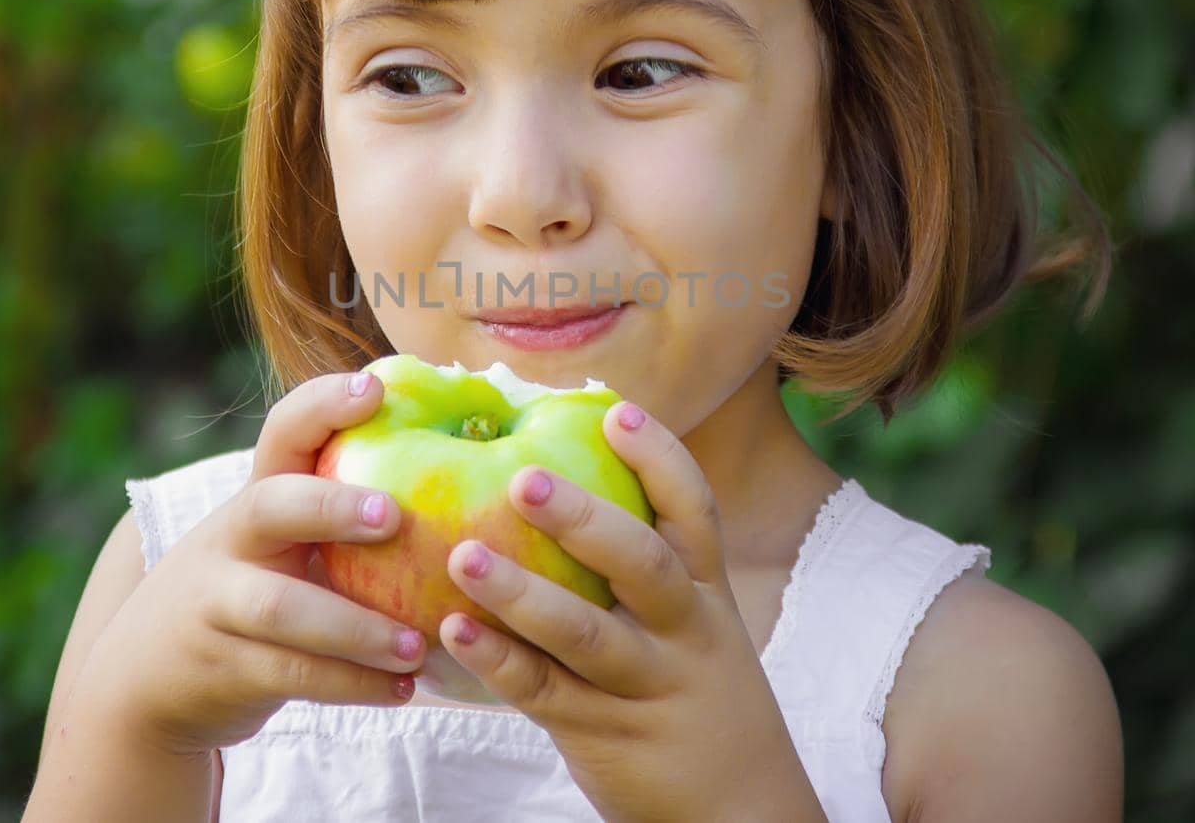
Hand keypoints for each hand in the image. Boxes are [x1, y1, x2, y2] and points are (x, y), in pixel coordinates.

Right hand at [70, 371, 429, 757]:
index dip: (322, 406)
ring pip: (280, 608)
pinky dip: (350, 684)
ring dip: (355, 626)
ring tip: (416, 645)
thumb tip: (457, 464)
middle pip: (269, 508)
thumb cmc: (251, 591)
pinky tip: (403, 689)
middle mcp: (230, 542)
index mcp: (256, 499)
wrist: (145, 679)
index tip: (373, 387)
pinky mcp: (223, 667)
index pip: (281, 434)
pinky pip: (290, 675)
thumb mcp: (276, 546)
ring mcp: (216, 605)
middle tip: (394, 517)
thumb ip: (335, 513)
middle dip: (330, 506)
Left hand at [437, 401, 823, 821]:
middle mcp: (684, 633)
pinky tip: (454, 628)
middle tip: (522, 477)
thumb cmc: (693, 694)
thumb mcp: (692, 628)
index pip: (694, 512)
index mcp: (705, 594)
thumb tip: (560, 484)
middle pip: (642, 563)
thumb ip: (639, 569)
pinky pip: (544, 694)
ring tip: (462, 555)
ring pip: (586, 635)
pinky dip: (498, 660)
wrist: (740, 813)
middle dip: (584, 517)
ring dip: (522, 592)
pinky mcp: (603, 736)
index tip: (617, 412)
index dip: (658, 458)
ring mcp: (646, 687)